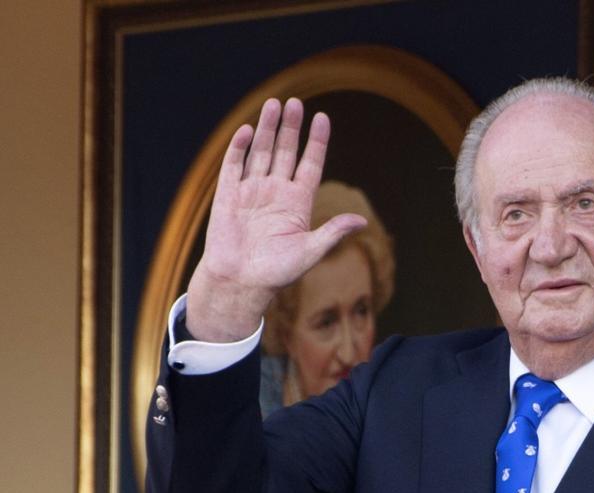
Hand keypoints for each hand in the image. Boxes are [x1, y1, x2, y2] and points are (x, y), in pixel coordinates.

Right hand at [186, 98, 366, 341]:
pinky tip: (249, 130)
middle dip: (290, 128)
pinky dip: (240, 148)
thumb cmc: (276, 273)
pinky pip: (234, 166)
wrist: (240, 284)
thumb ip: (332, 232)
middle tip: (295, 102)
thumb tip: (361, 221)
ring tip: (275, 104)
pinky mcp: (228, 196)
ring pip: (262, 153)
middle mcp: (276, 192)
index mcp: (298, 203)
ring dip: (268, 129)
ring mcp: (252, 191)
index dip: (317, 142)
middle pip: (285, 152)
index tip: (322, 118)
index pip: (310, 164)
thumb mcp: (310, 252)